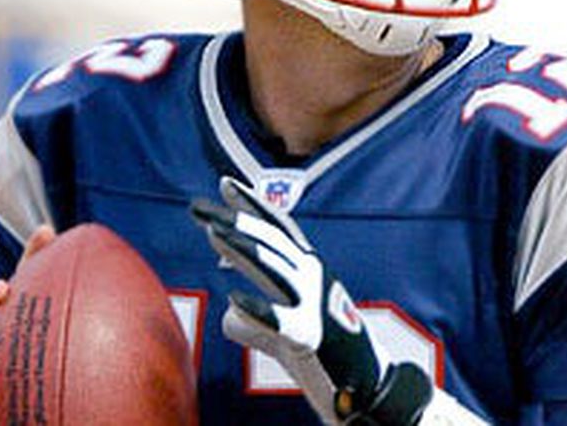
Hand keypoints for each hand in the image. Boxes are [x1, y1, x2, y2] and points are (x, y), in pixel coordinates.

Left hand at [191, 178, 432, 424]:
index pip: (278, 228)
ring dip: (242, 250)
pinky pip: (279, 320)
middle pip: (270, 242)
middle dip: (233, 221)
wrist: (367, 383)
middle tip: (198, 209)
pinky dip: (257, 310)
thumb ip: (255, 316)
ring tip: (212, 234)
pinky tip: (234, 300)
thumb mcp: (287, 325)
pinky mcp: (309, 337)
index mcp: (310, 268)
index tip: (225, 183)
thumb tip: (230, 311)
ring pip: (274, 269)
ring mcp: (312, 305)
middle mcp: (312, 277)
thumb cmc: (323, 351)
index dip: (251, 205)